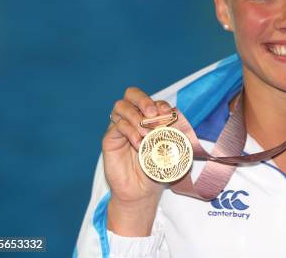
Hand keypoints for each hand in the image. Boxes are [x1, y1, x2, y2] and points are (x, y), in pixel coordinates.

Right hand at [103, 87, 171, 235]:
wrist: (142, 191)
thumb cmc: (157, 168)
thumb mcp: (169, 148)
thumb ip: (172, 131)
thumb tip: (175, 116)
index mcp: (148, 118)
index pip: (151, 100)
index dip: (159, 104)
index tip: (168, 115)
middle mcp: (133, 118)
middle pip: (131, 94)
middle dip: (143, 100)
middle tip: (152, 113)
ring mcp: (120, 127)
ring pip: (121, 107)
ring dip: (136, 117)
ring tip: (147, 134)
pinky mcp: (110, 139)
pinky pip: (117, 127)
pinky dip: (130, 132)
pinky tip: (139, 144)